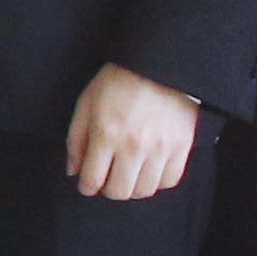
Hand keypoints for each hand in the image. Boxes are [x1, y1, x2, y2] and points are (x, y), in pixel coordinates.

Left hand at [67, 64, 201, 201]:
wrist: (158, 64)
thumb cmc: (118, 81)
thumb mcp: (86, 103)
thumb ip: (76, 140)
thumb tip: (73, 171)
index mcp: (106, 134)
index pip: (92, 181)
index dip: (86, 186)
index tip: (88, 183)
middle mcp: (134, 145)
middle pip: (119, 192)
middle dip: (108, 188)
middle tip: (108, 177)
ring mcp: (160, 148)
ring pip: (144, 190)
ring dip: (133, 186)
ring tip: (129, 172)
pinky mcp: (182, 146)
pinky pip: (170, 180)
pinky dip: (158, 180)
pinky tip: (149, 168)